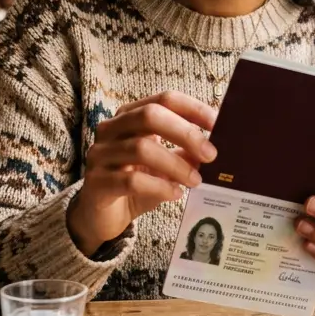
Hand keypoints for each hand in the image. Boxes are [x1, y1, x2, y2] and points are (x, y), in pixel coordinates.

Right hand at [68, 91, 217, 255]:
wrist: (103, 216)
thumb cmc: (136, 184)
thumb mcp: (166, 166)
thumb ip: (186, 154)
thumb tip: (215, 147)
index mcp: (130, 116)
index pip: (163, 99)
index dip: (193, 109)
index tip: (218, 124)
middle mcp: (111, 129)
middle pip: (149, 116)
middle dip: (185, 133)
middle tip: (211, 154)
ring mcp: (100, 154)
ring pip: (141, 149)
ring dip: (175, 165)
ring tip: (195, 181)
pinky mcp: (96, 183)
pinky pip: (130, 181)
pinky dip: (159, 187)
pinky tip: (175, 194)